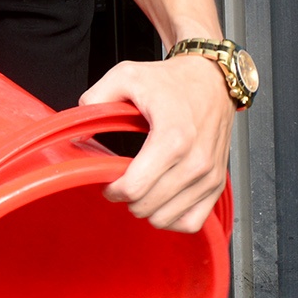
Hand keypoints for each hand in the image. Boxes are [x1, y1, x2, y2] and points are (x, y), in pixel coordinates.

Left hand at [80, 55, 233, 232]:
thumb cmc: (173, 81)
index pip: (134, 188)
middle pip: (147, 207)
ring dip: (148, 209)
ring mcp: (209, 175)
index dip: (113, 190)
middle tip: (124, 181)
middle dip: (127, 199)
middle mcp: (196, 160)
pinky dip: (173, 219)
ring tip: (144, 188)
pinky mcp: (218, 184)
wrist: (213, 80)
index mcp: (173, 137)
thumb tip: (79, 133)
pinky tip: (162, 201)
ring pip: (166, 219)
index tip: (109, 181)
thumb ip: (96, 99)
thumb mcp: (126, 76)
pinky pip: (192, 222)